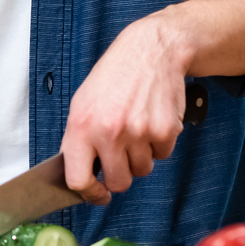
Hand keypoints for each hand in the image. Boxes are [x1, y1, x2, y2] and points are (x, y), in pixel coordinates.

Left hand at [62, 13, 188, 195]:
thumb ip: (78, 140)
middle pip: (118, 183)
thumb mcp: (82, 104)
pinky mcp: (166, 130)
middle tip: (121, 154)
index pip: (79, 180)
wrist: (150, 51)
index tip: (98, 194)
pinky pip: (162, 156)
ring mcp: (139, 132)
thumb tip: (79, 175)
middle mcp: (109, 132)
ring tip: (135, 128)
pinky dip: (158, 144)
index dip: (89, 194)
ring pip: (142, 171)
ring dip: (140, 157)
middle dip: (120, 174)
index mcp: (82, 126)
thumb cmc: (114, 76)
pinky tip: (151, 120)